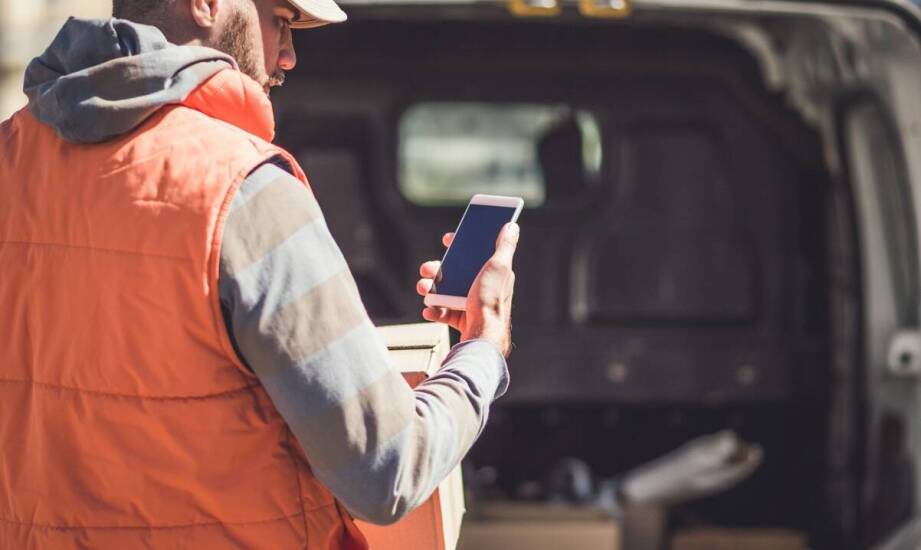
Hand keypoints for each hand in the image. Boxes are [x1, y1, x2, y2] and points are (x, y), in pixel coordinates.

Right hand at [416, 223, 519, 356]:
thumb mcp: (499, 267)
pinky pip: (444, 312)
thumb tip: (511, 226)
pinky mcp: (463, 320)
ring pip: (445, 291)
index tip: (447, 239)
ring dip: (430, 289)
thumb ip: (505, 246)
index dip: (461, 245)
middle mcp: (482, 287)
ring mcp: (471, 304)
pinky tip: (429, 309)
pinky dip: (434, 310)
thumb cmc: (491, 301)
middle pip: (455, 273)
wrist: (483, 336)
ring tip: (423, 289)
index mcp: (492, 273)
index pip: (476, 254)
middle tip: (426, 269)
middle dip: (437, 269)